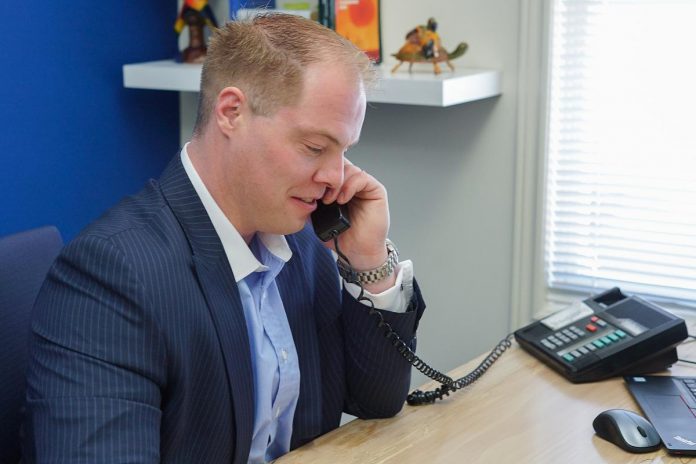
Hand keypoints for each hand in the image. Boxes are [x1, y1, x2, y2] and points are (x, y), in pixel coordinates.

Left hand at [321, 159, 394, 289]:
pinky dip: (350, 186)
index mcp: (340, 187)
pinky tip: (342, 200)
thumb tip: (297, 190)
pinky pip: (362, 177)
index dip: (319, 172)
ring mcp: (365, 186)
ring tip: (329, 200)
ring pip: (350, 169)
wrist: (357, 252)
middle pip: (339, 165)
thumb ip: (311, 201)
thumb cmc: (341, 236)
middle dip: (327, 176)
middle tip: (317, 189)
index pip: (330, 169)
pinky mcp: (376, 190)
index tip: (308, 183)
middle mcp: (353, 183)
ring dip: (337, 183)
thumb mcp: (318, 216)